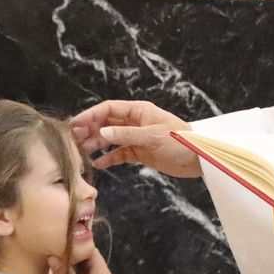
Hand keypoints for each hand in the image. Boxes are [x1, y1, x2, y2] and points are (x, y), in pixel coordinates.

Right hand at [71, 99, 199, 176]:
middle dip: (90, 130)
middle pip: (107, 123)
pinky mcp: (141, 152)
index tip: (75, 124)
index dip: (91, 115)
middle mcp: (135, 122)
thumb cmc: (180, 141)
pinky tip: (99, 164)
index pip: (109, 109)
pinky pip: (120, 153)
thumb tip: (101, 132)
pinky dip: (110, 158)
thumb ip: (125, 134)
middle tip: (74, 140)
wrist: (199, 159)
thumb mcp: (152, 136)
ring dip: (97, 144)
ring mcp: (137, 138)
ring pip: (111, 138)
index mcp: (139, 111)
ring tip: (82, 152)